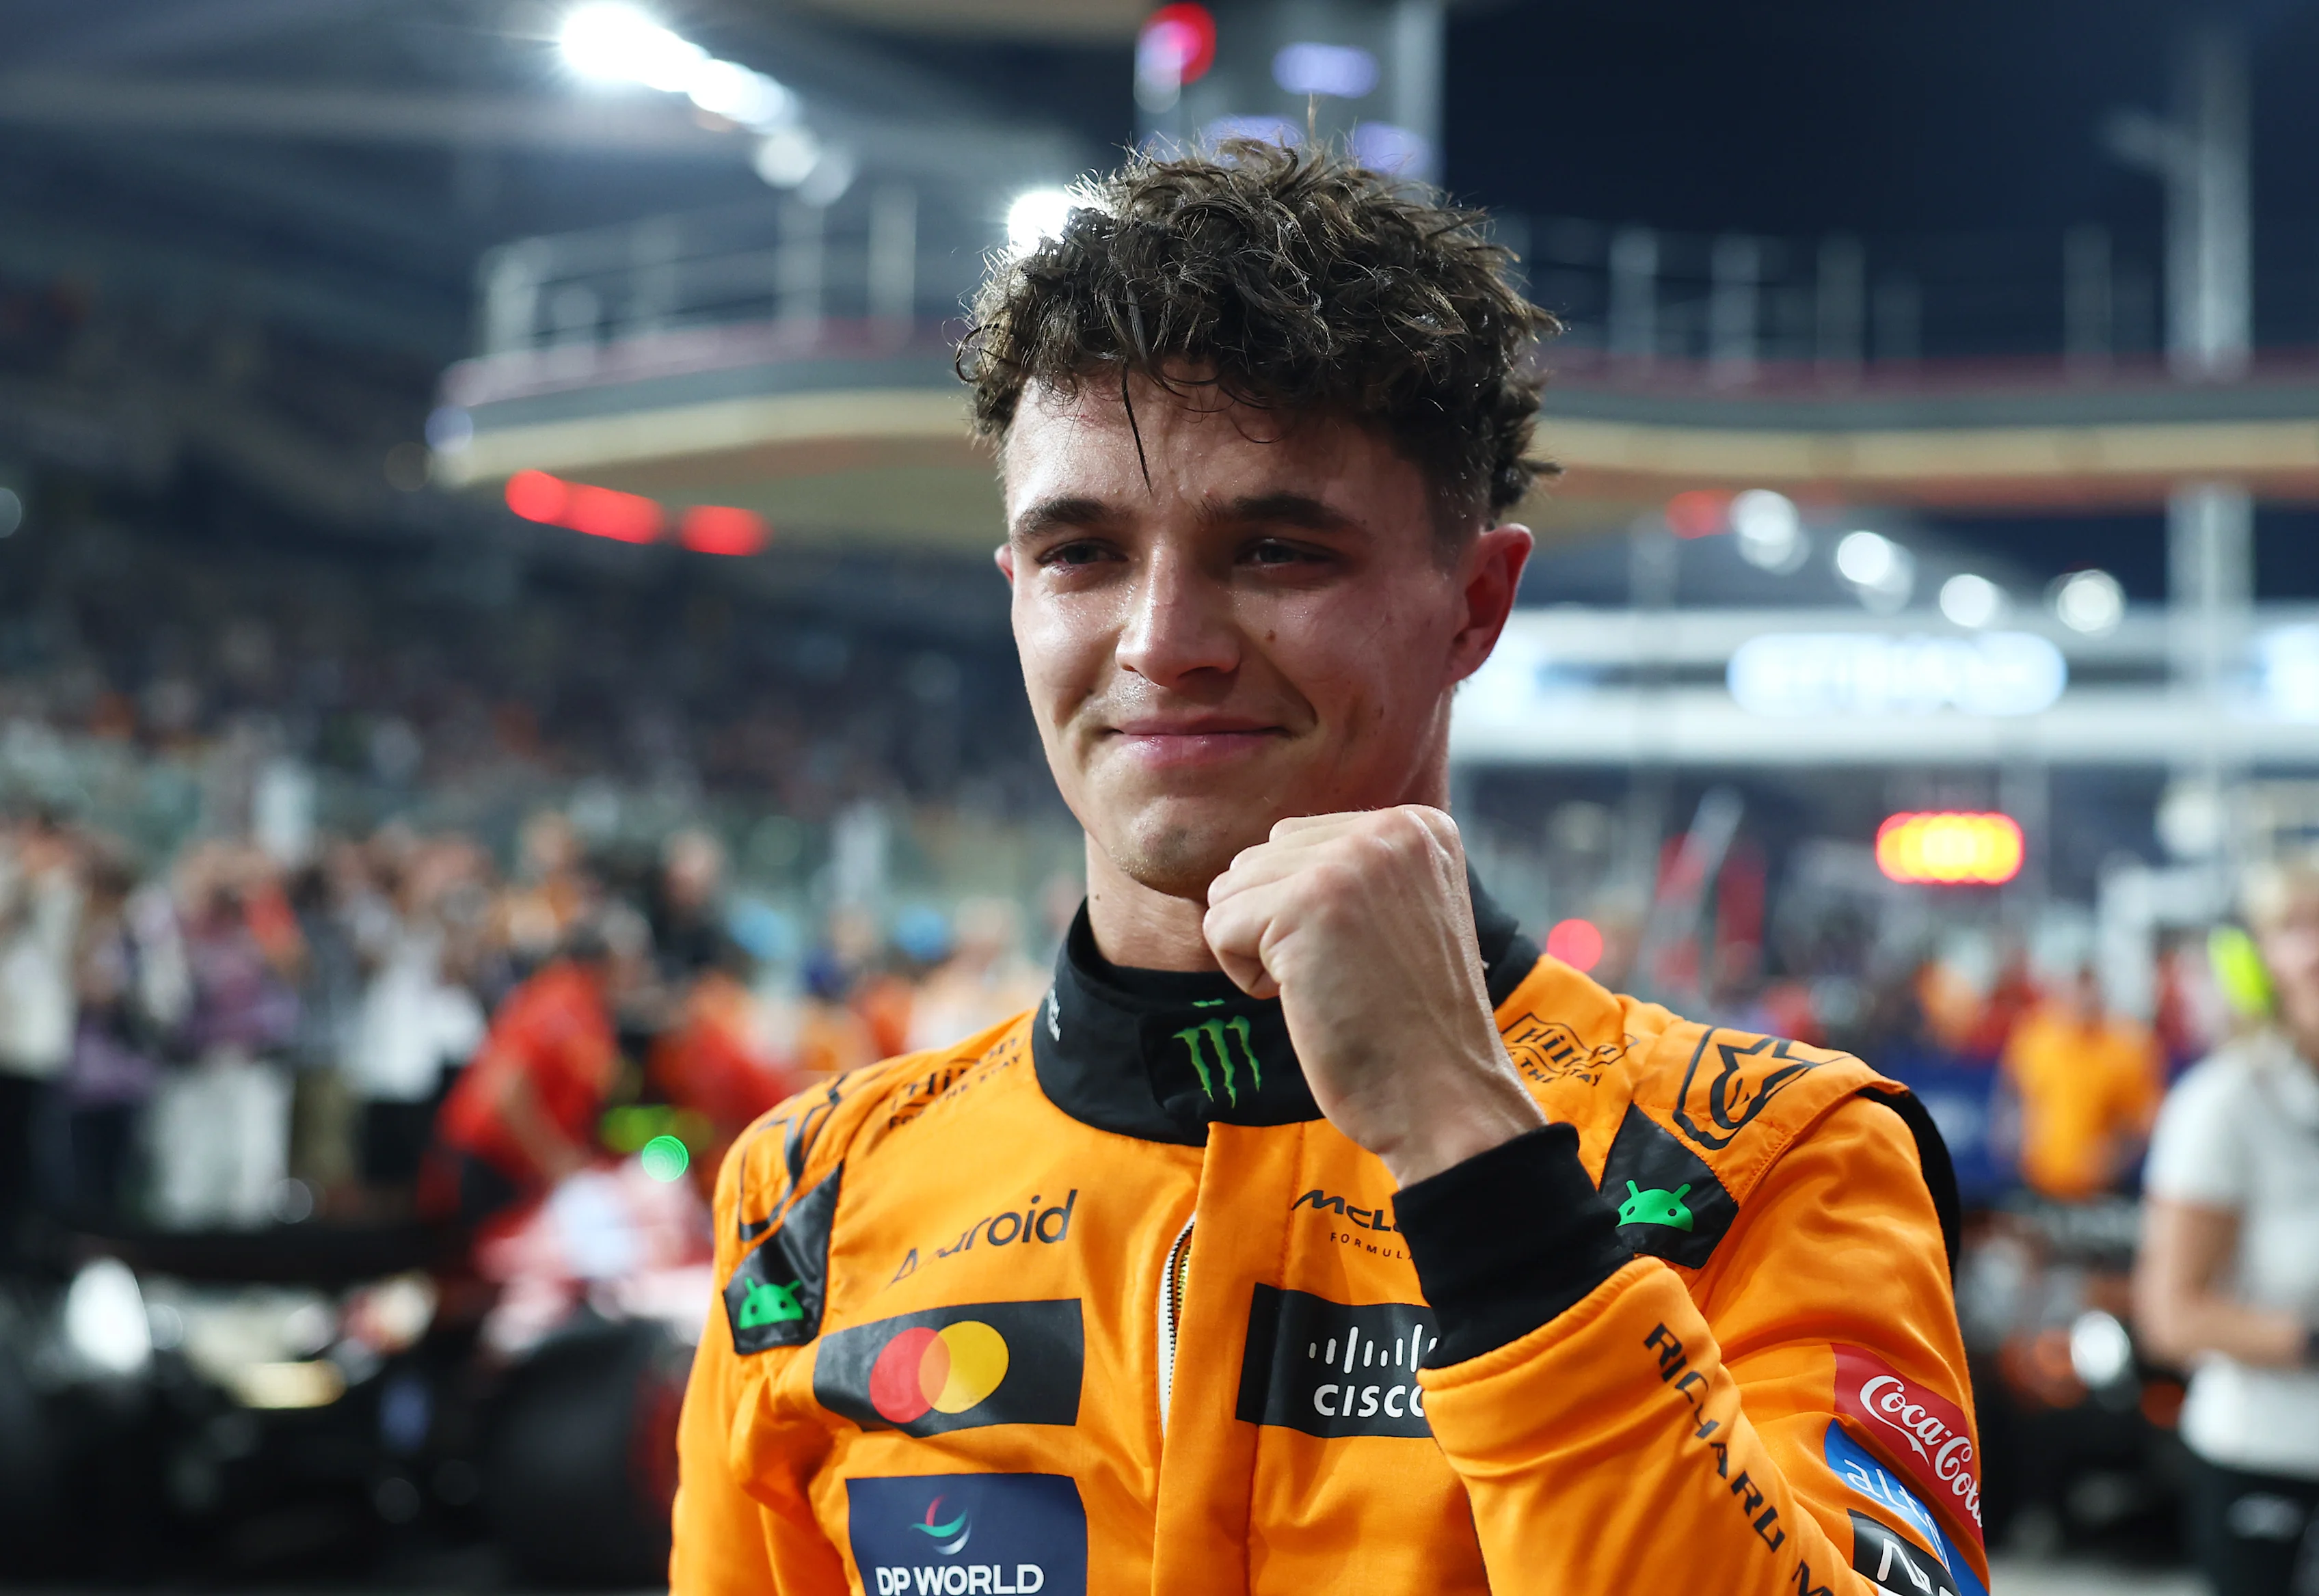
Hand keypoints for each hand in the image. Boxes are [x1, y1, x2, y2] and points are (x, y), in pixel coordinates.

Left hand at [1202, 807, 1544, 1185]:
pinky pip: (1218, 926)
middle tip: (1345, 978)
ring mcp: (1349, 862)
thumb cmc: (1410, 1024)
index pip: (1297, 842)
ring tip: (1327, 986)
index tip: (1368, 959)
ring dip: (1259, 950)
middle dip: (1277, 927)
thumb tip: (1250, 862)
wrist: (1445, 1096)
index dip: (1307, 915)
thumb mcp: (1400, 914)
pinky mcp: (1305, 905)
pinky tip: (1305, 1000)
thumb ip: (1348, 870)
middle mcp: (1390, 830)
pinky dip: (1244, 976)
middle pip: (1260, 859)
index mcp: (1417, 826)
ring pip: (1232, 888)